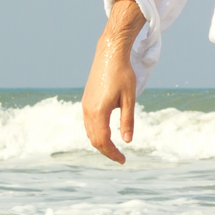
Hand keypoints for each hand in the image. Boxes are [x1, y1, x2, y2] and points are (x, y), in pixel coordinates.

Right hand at [81, 0, 143, 163]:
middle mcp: (88, 110)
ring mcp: (85, 105)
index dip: (112, 153)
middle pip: (94, 139)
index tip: (123, 160)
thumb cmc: (123, 74)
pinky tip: (106, 133)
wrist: (109, 53)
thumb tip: (127, 141)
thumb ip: (127, 121)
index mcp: (98, 111)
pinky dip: (96, 133)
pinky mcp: (86, 100)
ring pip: (90, 132)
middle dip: (107, 151)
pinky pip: (88, 123)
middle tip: (120, 158)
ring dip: (100, 143)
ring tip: (114, 149)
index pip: (103, 141)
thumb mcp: (129, 99)